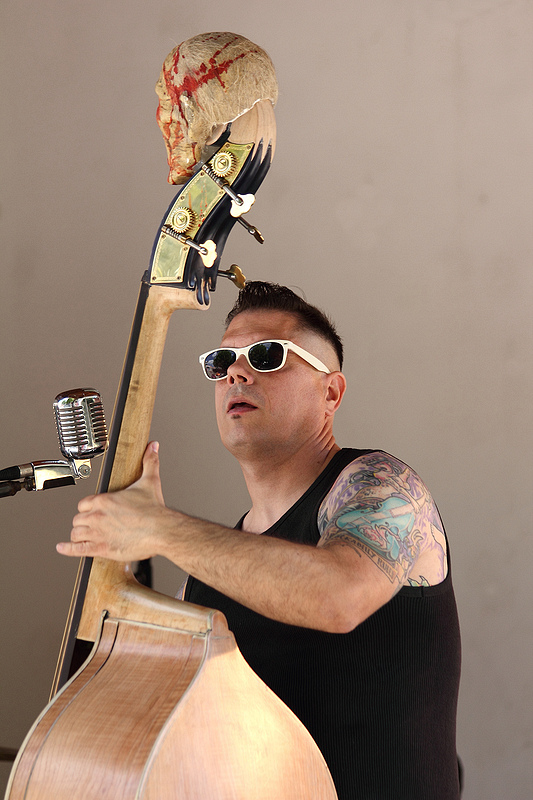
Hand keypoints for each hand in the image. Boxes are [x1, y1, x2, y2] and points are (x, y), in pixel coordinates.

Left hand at [57, 441, 165, 560]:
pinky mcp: (101, 548)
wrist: (161, 530)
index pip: (84, 503)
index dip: (88, 508)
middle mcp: (97, 515)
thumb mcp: (150, 481)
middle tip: (93, 525)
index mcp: (104, 500)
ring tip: (84, 536)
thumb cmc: (155, 510)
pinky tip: (62, 547)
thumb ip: (149, 462)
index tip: (93, 511)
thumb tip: (152, 447)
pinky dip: (67, 549)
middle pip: (79, 519)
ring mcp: (97, 533)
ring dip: (80, 534)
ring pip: (76, 533)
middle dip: (85, 522)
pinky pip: (77, 549)